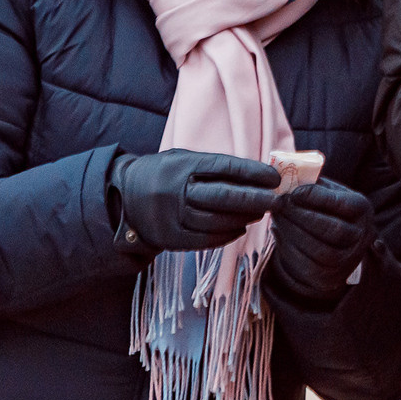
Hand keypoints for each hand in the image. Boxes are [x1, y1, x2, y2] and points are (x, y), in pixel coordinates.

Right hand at [109, 149, 280, 252]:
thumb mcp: (184, 159)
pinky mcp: (172, 238)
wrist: (124, 198)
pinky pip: (206, 239)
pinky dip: (228, 235)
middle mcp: (177, 190)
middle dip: (255, 199)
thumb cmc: (165, 174)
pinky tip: (241, 227)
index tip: (274, 177)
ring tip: (261, 212)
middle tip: (276, 200)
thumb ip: (214, 166)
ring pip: (218, 220)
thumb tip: (255, 175)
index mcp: (182, 165)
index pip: (224, 167)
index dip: (252, 172)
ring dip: (244, 217)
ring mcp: (173, 216)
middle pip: (224, 196)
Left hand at [269, 179, 376, 302]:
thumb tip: (287, 172)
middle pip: (330, 229)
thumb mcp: (329, 191)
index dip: (315, 197)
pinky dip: (288, 248)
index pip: (340, 204)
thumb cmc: (329, 209)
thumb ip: (313, 183)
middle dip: (300, 215)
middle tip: (278, 203)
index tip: (292, 191)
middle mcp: (361, 236)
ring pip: (317, 249)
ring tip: (276, 216)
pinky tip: (279, 231)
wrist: (340, 243)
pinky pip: (305, 266)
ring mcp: (347, 260)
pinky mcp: (329, 277)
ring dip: (291, 231)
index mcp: (362, 209)